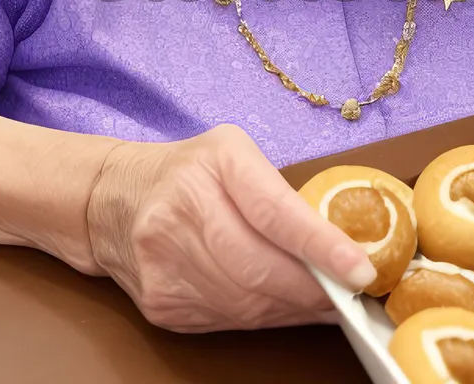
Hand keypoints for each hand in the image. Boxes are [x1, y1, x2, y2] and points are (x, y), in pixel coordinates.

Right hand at [85, 124, 375, 331]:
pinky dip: (266, 317)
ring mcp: (166, 265)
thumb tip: (337, 245)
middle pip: (261, 269)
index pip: (273, 212)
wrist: (112, 200)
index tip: (361, 270)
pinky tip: (284, 305)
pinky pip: (229, 320)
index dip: (321, 246)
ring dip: (295, 309)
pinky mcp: (162, 304)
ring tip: (326, 300)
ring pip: (248, 304)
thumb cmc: (190, 170)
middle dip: (316, 289)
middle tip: (352, 293)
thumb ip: (280, 192)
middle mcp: (182, 214)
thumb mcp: (236, 153)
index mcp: (213, 164)